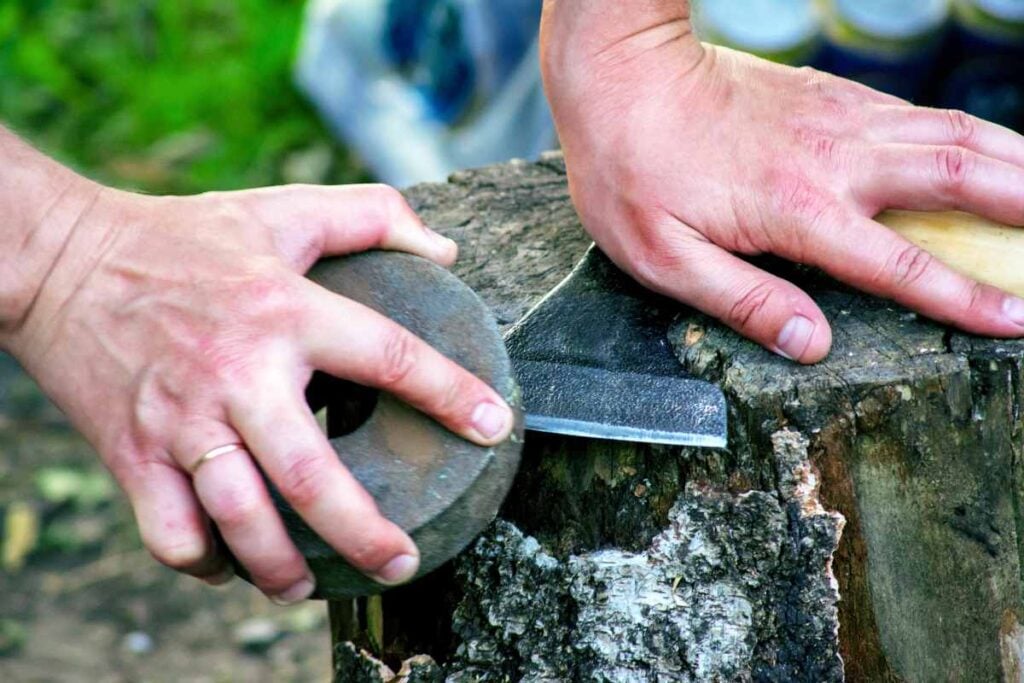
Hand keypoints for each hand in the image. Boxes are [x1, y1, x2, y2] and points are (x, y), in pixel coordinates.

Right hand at [2, 180, 513, 602]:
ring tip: (309, 585)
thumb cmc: (186, 237)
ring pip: (240, 519)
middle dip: (365, 532)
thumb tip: (446, 252)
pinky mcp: (133, 453)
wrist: (64, 260)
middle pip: (312, 476)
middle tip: (403, 560)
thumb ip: (372, 216)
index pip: (387, 356)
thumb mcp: (283, 209)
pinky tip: (232, 561)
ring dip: (281, 567)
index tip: (495, 427)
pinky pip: (171, 532)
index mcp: (284, 312)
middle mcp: (238, 375)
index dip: (449, 393)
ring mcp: (182, 422)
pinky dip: (205, 561)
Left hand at [542, 12, 1023, 362]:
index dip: (965, 299)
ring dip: (1015, 163)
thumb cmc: (631, 171)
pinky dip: (969, 135)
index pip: (903, 264)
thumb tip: (813, 344)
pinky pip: (921, 113)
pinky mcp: (831, 94)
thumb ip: (743, 301)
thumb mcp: (665, 256)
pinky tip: (986, 151)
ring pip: (954, 134)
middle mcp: (837, 157)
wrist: (622, 73)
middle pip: (959, 179)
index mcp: (799, 209)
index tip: (1017, 321)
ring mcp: (840, 117)